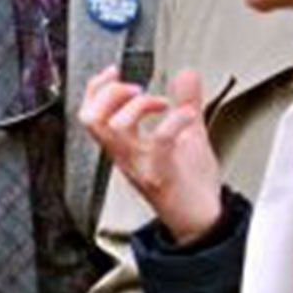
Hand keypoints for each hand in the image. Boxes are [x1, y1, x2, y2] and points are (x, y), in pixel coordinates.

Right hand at [78, 64, 224, 243]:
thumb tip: (186, 74)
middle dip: (110, 93)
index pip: (89, 114)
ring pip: (114, 128)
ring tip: (160, 103)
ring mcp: (141, 165)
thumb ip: (185, 102)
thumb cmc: (189, 184)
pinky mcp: (161, 174)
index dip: (94, 88)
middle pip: (92, 119)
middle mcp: (125, 156)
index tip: (113, 71)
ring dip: (137, 104)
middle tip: (135, 89)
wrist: (202, 221)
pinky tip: (186, 115)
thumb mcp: (186, 134)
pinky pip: (158, 142)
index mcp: (124, 146)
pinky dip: (174, 120)